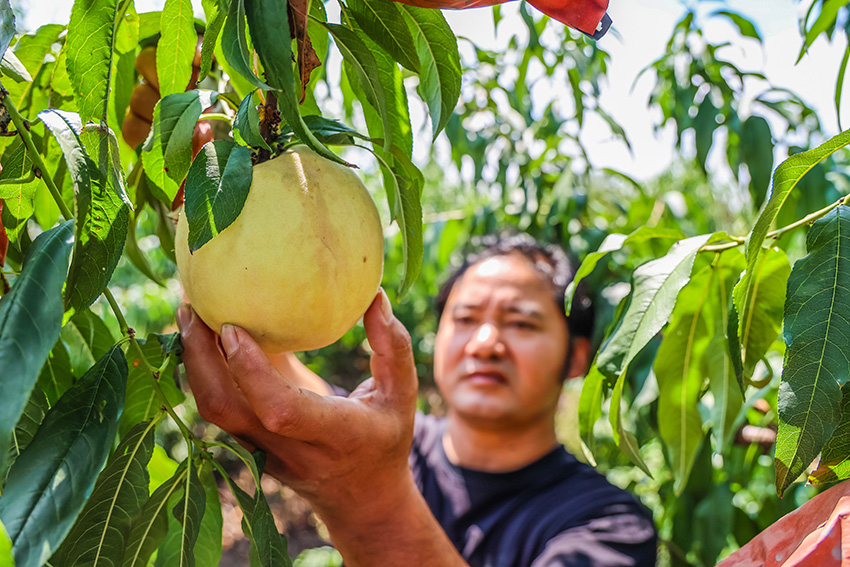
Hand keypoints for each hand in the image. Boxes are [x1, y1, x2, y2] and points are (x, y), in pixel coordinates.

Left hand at [177, 290, 417, 508]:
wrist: (361, 499)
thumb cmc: (385, 438)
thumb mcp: (401, 395)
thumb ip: (393, 347)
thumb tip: (375, 296)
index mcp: (333, 435)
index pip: (280, 409)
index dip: (251, 371)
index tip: (232, 327)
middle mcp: (289, 448)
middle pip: (226, 409)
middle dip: (200, 357)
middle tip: (190, 306)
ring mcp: (262, 452)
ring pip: (211, 411)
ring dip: (192, 362)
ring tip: (186, 312)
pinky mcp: (248, 446)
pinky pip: (215, 408)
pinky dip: (200, 371)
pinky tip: (199, 335)